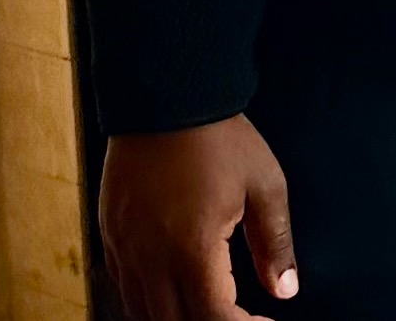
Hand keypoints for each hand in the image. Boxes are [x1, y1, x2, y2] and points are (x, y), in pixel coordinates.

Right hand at [99, 116, 297, 320]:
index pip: (213, 319)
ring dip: (178, 318)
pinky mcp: (111, 236)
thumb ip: (274, 243)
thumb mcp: (264, 185)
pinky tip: (175, 292)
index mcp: (191, 248)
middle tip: (240, 318)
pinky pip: (124, 289)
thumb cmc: (218, 138)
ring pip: (143, 313)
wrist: (165, 96)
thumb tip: (284, 289)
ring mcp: (124, 248)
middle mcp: (150, 257)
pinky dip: (149, 303)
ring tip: (210, 309)